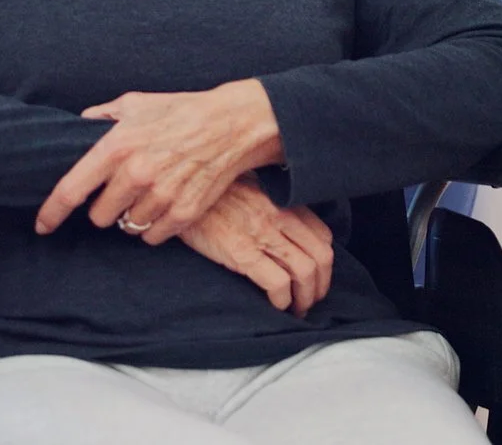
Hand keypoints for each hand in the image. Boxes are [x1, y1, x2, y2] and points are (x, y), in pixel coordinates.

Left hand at [34, 81, 284, 244]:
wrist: (231, 124)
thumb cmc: (180, 111)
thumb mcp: (135, 103)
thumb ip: (101, 116)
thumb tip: (79, 126)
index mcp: (117, 146)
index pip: (72, 190)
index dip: (51, 212)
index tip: (42, 225)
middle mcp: (136, 173)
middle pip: (100, 216)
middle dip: (105, 207)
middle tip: (121, 191)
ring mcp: (161, 195)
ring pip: (127, 227)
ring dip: (131, 216)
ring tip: (146, 195)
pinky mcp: (184, 212)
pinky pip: (153, 235)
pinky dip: (154, 226)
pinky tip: (163, 205)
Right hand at [175, 176, 333, 317]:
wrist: (177, 195)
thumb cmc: (211, 197)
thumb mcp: (248, 192)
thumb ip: (271, 207)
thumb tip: (286, 234)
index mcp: (281, 202)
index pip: (323, 235)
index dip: (324, 263)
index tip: (316, 277)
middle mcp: (278, 216)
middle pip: (320, 257)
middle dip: (320, 286)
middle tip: (311, 301)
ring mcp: (261, 234)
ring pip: (305, 272)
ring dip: (305, 298)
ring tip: (296, 309)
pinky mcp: (241, 252)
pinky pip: (277, 283)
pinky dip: (283, 301)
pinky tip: (276, 306)